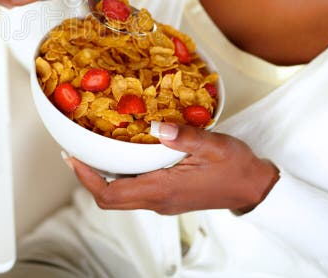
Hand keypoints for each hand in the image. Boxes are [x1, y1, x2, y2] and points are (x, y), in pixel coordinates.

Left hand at [65, 122, 279, 214]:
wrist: (255, 188)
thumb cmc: (237, 167)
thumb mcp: (213, 145)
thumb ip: (184, 136)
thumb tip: (156, 125)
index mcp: (162, 190)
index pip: (111, 194)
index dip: (86, 178)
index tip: (72, 158)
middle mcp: (158, 200)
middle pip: (110, 199)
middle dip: (87, 178)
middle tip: (75, 153)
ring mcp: (162, 201)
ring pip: (121, 196)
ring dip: (102, 177)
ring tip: (92, 150)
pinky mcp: (168, 197)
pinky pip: (134, 190)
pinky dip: (120, 175)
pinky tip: (121, 154)